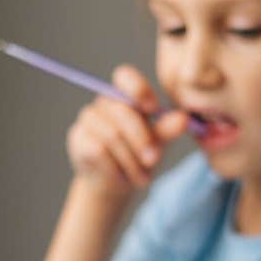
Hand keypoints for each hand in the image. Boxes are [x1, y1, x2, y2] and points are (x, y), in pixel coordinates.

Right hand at [66, 65, 188, 197]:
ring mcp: (88, 120)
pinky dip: (115, 167)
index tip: (153, 109)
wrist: (115, 184)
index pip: (125, 76)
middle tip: (154, 160)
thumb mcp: (157, 143)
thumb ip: (168, 129)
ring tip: (142, 178)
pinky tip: (123, 178)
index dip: (139, 89)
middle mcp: (104, 103)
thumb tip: (183, 119)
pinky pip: (98, 151)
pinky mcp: (78, 139)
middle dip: (142, 140)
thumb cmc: (138, 156)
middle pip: (123, 113)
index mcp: (126, 95)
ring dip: (130, 161)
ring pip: (112, 136)